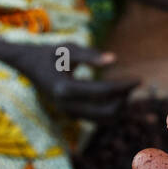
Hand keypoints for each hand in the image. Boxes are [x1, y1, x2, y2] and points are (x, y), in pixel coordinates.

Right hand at [0, 40, 138, 120]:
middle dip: (123, 99)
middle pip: (106, 111)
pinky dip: (110, 110)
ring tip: (126, 89)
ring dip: (119, 107)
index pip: (103, 92)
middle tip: (132, 84)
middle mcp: (66, 105)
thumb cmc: (50, 53)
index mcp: (65, 88)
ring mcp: (68, 113)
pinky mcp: (72, 115)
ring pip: (103, 120)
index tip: (139, 79)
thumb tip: (114, 59)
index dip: (124, 86)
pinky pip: (97, 119)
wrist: (29, 66)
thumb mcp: (68, 48)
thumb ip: (90, 54)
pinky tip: (117, 95)